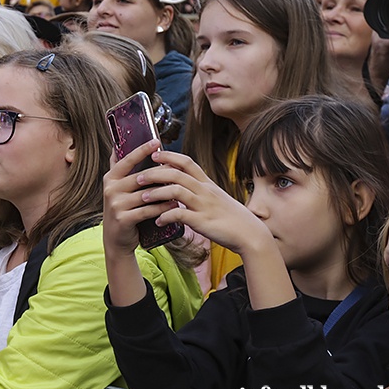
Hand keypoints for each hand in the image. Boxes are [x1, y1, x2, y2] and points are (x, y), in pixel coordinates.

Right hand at [102, 139, 174, 259]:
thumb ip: (121, 170)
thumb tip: (119, 145)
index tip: (156, 141)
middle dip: (161, 173)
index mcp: (110, 178)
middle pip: (140, 176)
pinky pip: (147, 210)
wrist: (116, 240)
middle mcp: (110, 189)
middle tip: (178, 169)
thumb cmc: (122, 210)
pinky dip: (162, 208)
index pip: (127, 160)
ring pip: (146, 194)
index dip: (142, 150)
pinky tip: (174, 205)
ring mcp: (115, 204)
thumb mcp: (117, 189)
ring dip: (165, 192)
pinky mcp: (123, 219)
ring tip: (181, 188)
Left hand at [136, 149, 271, 254]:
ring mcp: (204, 205)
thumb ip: (199, 189)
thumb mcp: (215, 197)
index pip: (187, 162)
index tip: (154, 154)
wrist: (250, 234)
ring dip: (157, 193)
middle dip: (155, 173)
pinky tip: (158, 220)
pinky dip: (166, 216)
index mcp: (207, 183)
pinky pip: (180, 215)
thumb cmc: (231, 217)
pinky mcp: (202, 221)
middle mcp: (205, 191)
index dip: (170, 156)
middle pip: (177, 174)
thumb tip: (181, 184)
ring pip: (176, 191)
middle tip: (138, 177)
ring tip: (143, 198)